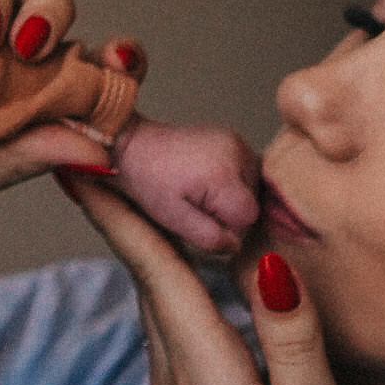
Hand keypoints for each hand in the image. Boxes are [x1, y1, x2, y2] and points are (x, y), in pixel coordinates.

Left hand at [59, 172, 367, 384]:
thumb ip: (293, 343)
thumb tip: (263, 258)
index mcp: (204, 377)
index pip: (151, 270)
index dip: (117, 206)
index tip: (80, 150)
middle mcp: (173, 381)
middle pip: (143, 273)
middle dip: (125, 202)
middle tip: (111, 135)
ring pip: (153, 299)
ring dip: (144, 238)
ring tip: (140, 177)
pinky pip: (169, 327)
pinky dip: (168, 279)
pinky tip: (185, 262)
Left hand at [111, 114, 261, 255]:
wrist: (134, 146)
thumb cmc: (147, 181)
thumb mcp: (174, 218)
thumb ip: (209, 237)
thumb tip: (235, 246)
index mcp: (224, 175)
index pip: (248, 217)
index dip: (226, 225)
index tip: (199, 215)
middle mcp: (237, 153)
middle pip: (251, 202)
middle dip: (226, 210)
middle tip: (193, 201)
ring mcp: (236, 142)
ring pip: (251, 188)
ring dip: (228, 196)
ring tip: (197, 188)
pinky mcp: (233, 138)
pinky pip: (244, 171)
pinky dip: (229, 180)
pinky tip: (205, 178)